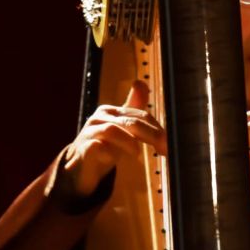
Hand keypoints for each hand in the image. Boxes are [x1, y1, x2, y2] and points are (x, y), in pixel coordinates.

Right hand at [62, 81, 166, 197]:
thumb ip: (134, 108)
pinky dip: (108, 153)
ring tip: (137, 154)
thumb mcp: (122, 126)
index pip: (141, 115)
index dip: (158, 129)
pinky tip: (114, 159)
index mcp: (112, 111)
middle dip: (151, 135)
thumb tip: (141, 83)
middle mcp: (100, 118)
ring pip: (112, 131)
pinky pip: (95, 148)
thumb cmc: (104, 144)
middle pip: (130, 122)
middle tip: (164, 149)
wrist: (79, 167)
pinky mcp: (82, 150)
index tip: (169, 143)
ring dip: (130, 143)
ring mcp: (90, 133)